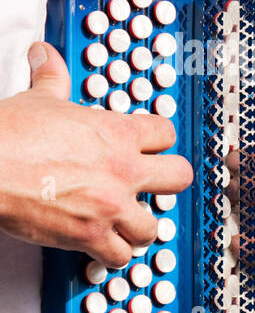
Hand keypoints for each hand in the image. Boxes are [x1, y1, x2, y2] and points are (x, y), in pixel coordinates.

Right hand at [0, 43, 192, 267]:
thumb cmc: (7, 135)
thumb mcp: (37, 99)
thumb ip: (51, 79)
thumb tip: (45, 55)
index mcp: (116, 133)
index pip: (167, 134)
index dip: (159, 141)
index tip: (151, 147)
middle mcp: (123, 170)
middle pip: (180, 177)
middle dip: (167, 183)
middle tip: (150, 186)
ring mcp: (110, 205)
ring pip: (152, 227)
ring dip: (138, 227)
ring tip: (124, 223)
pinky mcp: (89, 235)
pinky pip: (119, 257)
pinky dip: (111, 255)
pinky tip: (101, 247)